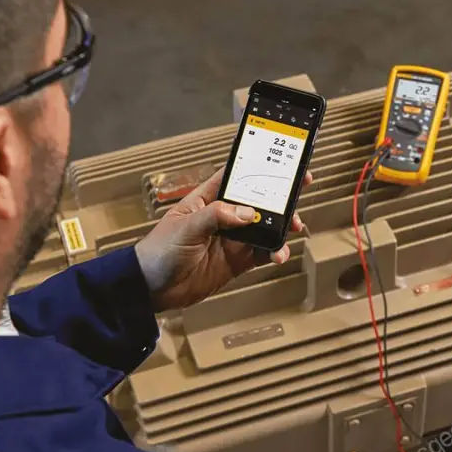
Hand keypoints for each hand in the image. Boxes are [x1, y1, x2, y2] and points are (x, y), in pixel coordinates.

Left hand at [135, 167, 311, 311]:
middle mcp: (222, 217)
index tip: (279, 162)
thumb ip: (216, 216)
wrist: (151, 289)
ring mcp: (231, 240)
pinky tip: (278, 254)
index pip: (235, 177)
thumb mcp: (185, 227)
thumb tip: (247, 212)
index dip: (256, 168)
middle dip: (279, 197)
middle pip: (257, 201)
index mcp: (207, 200)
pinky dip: (273, 252)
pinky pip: (260, 253)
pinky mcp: (235, 261)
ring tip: (293, 227)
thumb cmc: (158, 251)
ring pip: (264, 227)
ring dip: (281, 227)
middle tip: (300, 189)